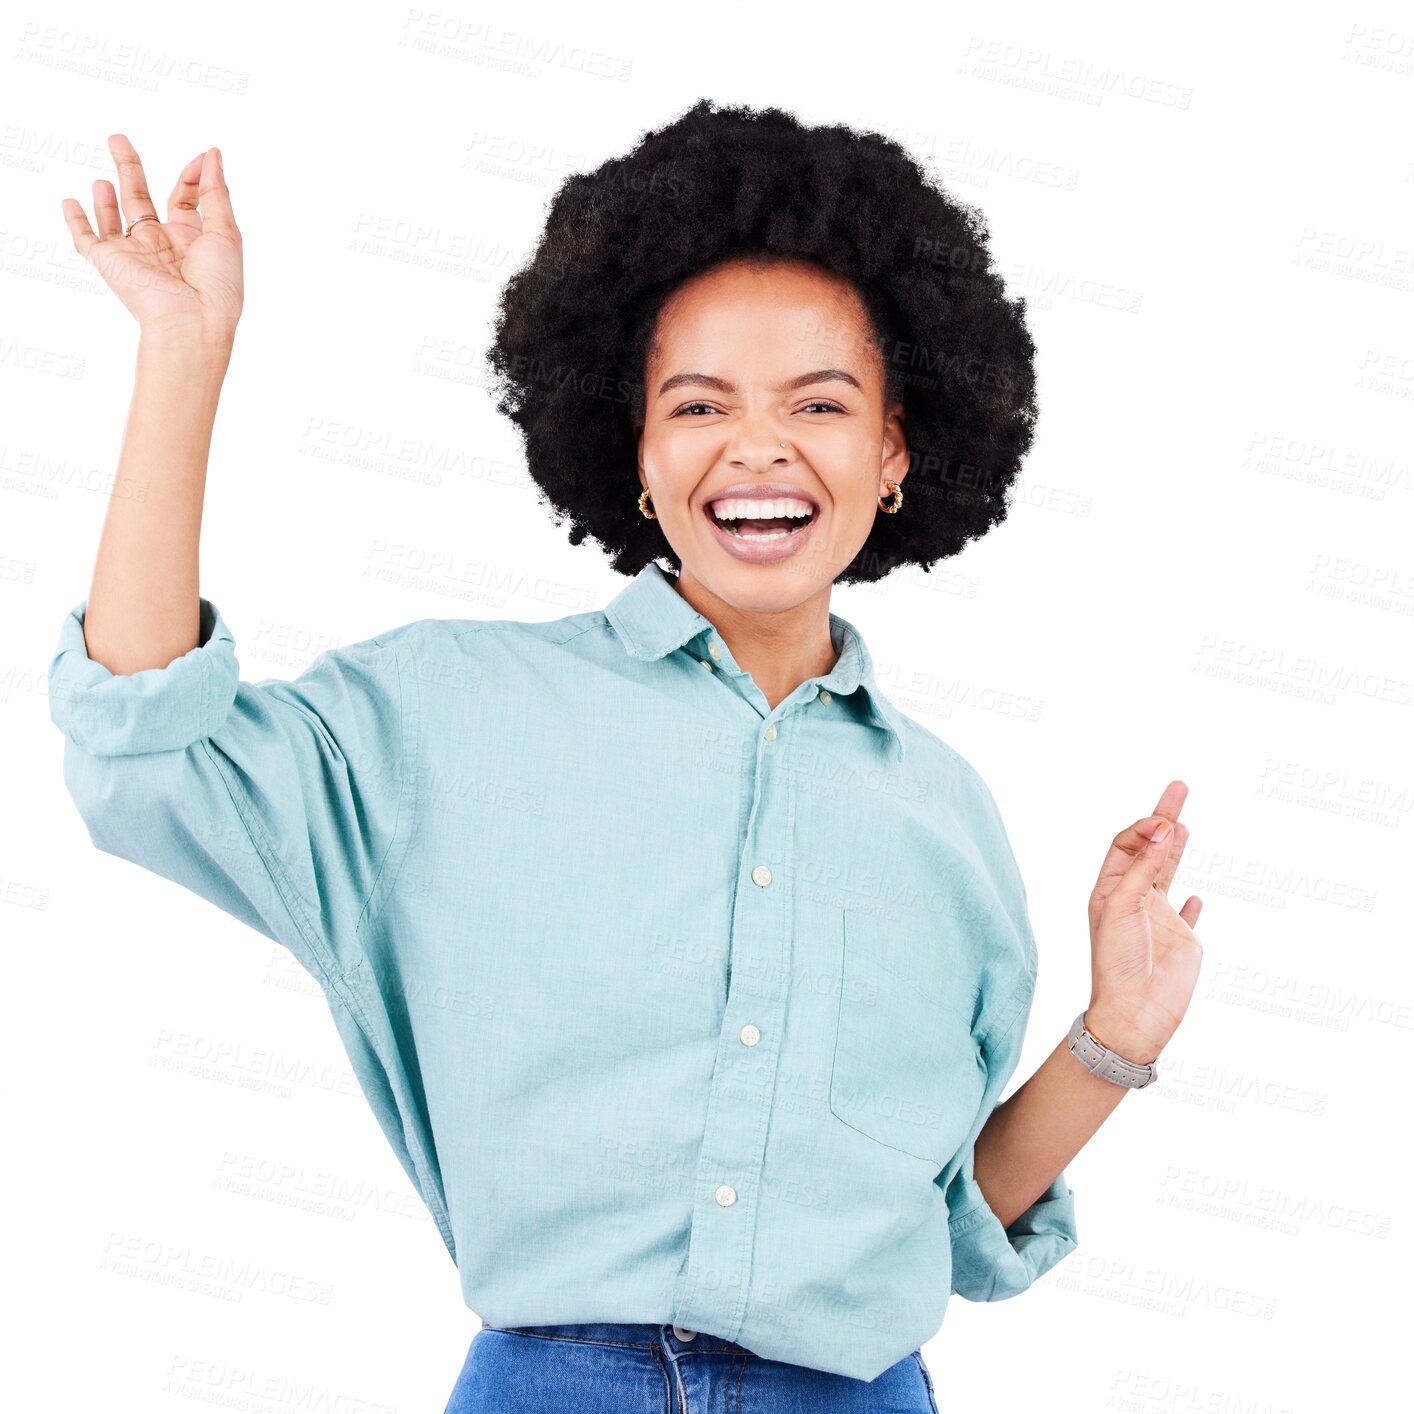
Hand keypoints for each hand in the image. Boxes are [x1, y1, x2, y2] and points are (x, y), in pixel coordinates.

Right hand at [60, 134, 242, 343]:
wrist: (193, 322)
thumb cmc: (217, 285)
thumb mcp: (225, 232)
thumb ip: (215, 192)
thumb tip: (212, 154)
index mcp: (192, 241)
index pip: (184, 201)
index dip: (192, 178)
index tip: (200, 159)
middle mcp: (161, 245)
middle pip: (141, 199)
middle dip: (131, 169)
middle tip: (118, 139)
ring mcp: (134, 253)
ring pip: (114, 216)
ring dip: (107, 197)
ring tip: (104, 177)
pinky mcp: (110, 261)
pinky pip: (86, 239)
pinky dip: (76, 221)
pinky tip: (70, 202)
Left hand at [1085, 780, 1203, 1063]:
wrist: (1134, 1013)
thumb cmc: (1117, 963)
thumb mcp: (1121, 907)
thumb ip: (1143, 868)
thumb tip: (1162, 830)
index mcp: (1110, 890)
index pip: (1125, 845)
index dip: (1143, 828)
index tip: (1163, 821)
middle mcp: (1133, 901)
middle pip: (1148, 850)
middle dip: (1162, 819)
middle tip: (1178, 788)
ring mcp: (1158, 920)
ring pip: (1167, 875)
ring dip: (1176, 849)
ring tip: (1182, 822)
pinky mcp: (1181, 942)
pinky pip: (1186, 917)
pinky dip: (1192, 906)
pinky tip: (1196, 899)